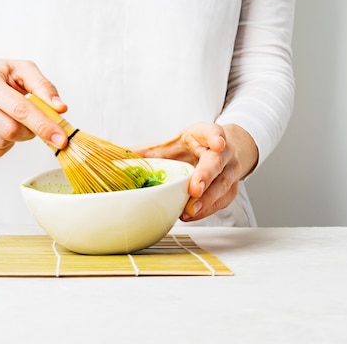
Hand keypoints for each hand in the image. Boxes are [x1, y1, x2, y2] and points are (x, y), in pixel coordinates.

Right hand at [0, 49, 67, 156]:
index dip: (43, 125)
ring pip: (2, 143)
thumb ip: (43, 86)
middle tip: (34, 121)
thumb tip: (59, 107)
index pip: (19, 109)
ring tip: (14, 120)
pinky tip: (2, 129)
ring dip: (18, 138)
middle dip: (31, 131)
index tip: (60, 137)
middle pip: (11, 130)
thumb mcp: (21, 69)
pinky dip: (6, 145)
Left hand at [133, 123, 258, 221]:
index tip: (216, 143)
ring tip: (190, 210)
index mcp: (205, 135)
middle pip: (218, 162)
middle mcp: (223, 152)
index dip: (215, 137)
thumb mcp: (171, 144)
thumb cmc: (192, 148)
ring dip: (207, 199)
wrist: (221, 151)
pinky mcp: (231, 188)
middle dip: (207, 175)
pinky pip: (222, 201)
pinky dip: (208, 209)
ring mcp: (230, 171)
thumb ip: (146, 153)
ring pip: (223, 185)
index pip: (213, 132)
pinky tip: (193, 214)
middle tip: (194, 189)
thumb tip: (115, 160)